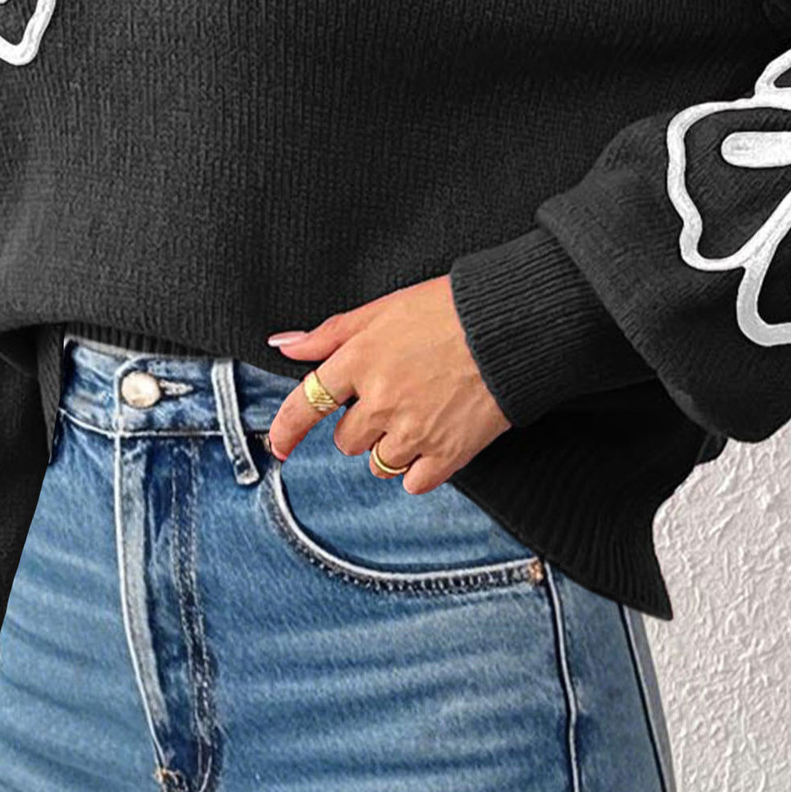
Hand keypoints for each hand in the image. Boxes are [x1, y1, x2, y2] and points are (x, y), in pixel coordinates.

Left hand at [265, 274, 510, 491]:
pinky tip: (435, 440)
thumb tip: (285, 346)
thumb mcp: (384, 308)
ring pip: (378, 464)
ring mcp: (414, 431)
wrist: (510, 327)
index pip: (306, 404)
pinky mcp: (448, 453)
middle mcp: (381, 401)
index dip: (286, 429)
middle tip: (395, 397)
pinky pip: (413, 482)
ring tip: (421, 413)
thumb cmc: (449, 310)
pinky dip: (420, 468)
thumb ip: (331, 333)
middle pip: (346, 440)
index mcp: (360, 360)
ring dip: (391, 446)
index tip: (280, 445)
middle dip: (362, 425)